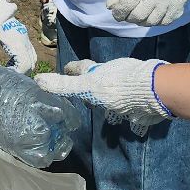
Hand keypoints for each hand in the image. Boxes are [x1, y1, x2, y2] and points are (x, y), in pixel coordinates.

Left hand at [0, 0, 37, 73]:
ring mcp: (24, 38)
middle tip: (6, 77)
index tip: (5, 76)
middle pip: (31, 63)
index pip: (25, 63)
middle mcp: (24, 39)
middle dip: (21, 73)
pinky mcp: (23, 38)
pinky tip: (10, 65)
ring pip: (32, 59)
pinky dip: (23, 63)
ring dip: (23, 68)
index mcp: (16, 39)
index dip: (18, 73)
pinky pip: (29, 54)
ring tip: (8, 72)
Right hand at [35, 58, 172, 134]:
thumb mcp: (86, 87)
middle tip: (87, 99)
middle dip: (94, 89)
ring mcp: (129, 88)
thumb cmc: (116, 88)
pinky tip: (133, 122)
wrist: (151, 92)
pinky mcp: (142, 100)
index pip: (81, 67)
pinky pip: (135, 108)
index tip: (66, 69)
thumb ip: (65, 85)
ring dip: (113, 103)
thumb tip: (38, 79)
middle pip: (100, 81)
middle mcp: (113, 77)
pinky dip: (133, 115)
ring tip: (109, 115)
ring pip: (118, 95)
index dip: (72, 69)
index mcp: (98, 72)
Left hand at [104, 0, 189, 25]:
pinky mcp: (178, 6)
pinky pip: (165, 22)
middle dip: (129, 17)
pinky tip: (154, 13)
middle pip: (137, 17)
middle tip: (128, 12)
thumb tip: (110, 7)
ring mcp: (168, 3)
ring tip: (141, 12)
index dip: (118, 13)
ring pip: (151, 22)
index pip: (125, 7)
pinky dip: (157, 21)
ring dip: (142, 21)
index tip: (117, 12)